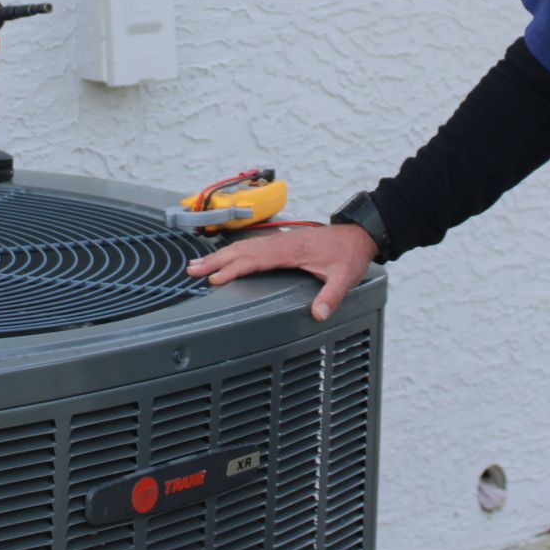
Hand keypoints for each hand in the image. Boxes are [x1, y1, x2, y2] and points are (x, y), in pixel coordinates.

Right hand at [186, 224, 376, 320]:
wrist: (357, 235)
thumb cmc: (349, 255)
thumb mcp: (345, 277)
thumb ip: (332, 296)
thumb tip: (318, 314)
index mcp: (291, 250)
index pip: (256, 259)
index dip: (234, 268)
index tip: (216, 278)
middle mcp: (281, 243)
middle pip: (241, 250)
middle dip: (216, 261)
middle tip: (192, 270)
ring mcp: (279, 241)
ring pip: (243, 246)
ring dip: (220, 255)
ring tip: (198, 264)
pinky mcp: (281, 242)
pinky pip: (250, 246)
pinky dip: (232, 252)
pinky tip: (224, 258)